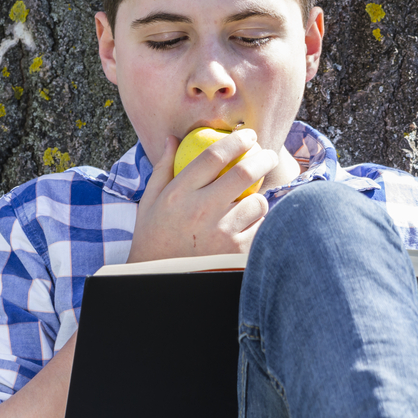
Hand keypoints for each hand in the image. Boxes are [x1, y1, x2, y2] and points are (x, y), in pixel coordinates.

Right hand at [126, 129, 275, 262]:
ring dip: (259, 198)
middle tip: (268, 155)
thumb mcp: (149, 202)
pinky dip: (259, 224)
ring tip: (252, 202)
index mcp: (178, 194)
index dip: (236, 141)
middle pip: (243, 173)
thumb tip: (172, 138)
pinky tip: (252, 225)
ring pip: (257, 203)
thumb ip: (162, 168)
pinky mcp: (235, 252)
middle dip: (263, 158)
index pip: (213, 156)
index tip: (248, 136)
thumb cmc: (153, 237)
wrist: (159, 281)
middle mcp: (200, 210)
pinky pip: (260, 228)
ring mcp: (220, 232)